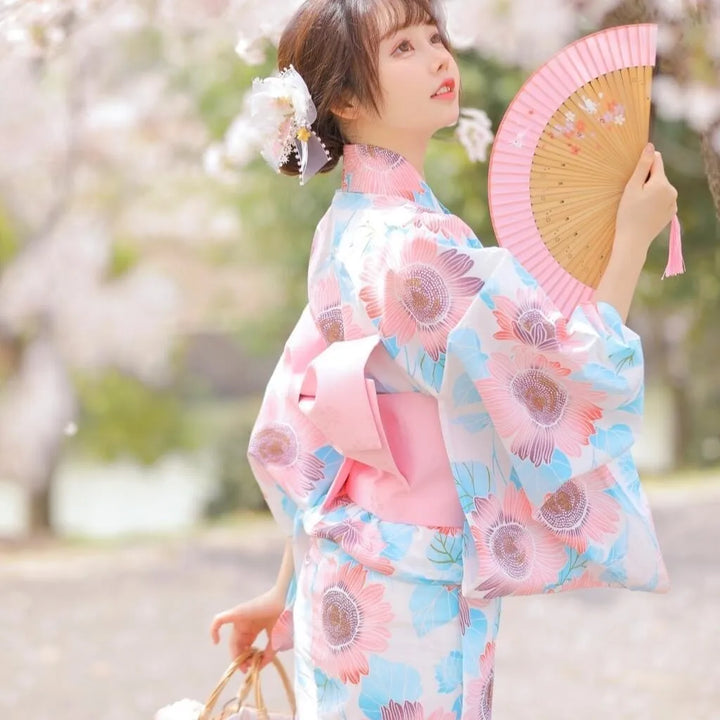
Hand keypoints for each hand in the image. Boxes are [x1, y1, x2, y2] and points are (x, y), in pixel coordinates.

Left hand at [210, 589, 284, 669]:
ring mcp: (240, 618)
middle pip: (239, 645)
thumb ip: (268, 654)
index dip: (247, 659)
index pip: (246, 646)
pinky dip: (214, 630)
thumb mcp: (276, 640)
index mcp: (255, 627)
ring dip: (236, 654)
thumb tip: (259, 667)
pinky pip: (219, 620)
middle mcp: (246, 623)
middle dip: (242, 659)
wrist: (287, 602)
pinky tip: (215, 641)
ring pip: (232, 640)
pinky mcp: (236, 613)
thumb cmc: (283, 618)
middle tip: (246, 669)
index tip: (252, 669)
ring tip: (243, 663)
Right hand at [614, 143, 677, 259]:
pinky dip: (654, 202)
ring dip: (650, 191)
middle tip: (633, 196)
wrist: (633, 241)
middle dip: (646, 180)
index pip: (656, 161)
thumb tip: (650, 146)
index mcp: (662, 183)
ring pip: (660, 188)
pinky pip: (663, 200)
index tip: (634, 178)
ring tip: (638, 205)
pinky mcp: (671, 212)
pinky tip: (645, 212)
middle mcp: (672, 191)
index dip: (643, 165)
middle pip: (658, 176)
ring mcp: (673, 203)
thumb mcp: (632, 188)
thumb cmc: (628, 214)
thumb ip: (642, 166)